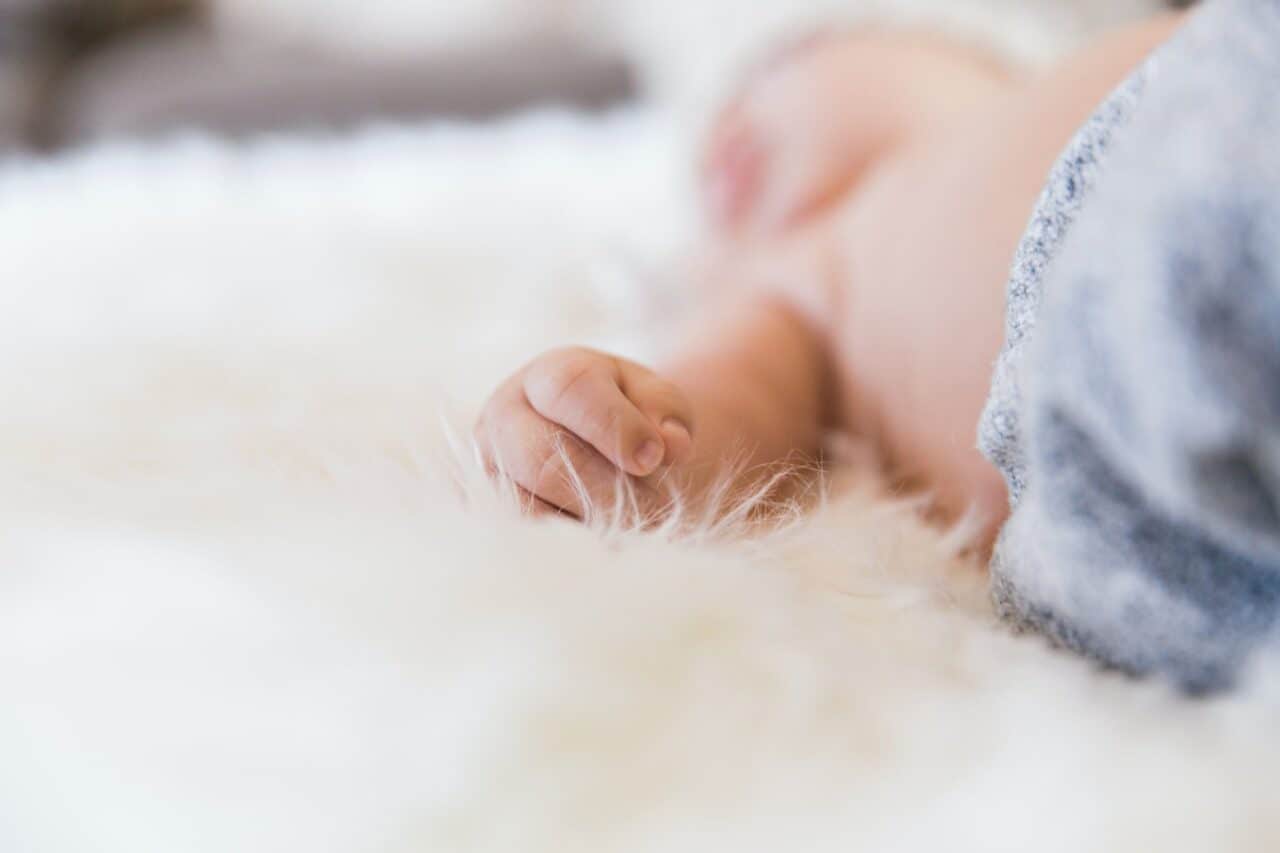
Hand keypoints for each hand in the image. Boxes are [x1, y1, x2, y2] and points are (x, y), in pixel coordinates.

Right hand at [475, 347, 695, 520]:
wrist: (596, 447)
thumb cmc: (629, 419)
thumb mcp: (655, 401)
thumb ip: (666, 412)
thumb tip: (669, 444)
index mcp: (548, 375)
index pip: (569, 389)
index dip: (614, 426)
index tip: (653, 459)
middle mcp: (504, 414)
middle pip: (540, 455)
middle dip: (603, 489)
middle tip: (652, 508)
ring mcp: (488, 466)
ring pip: (525, 506)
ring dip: (585, 523)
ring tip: (628, 525)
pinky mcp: (487, 511)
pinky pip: (519, 538)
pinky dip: (565, 546)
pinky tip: (598, 540)